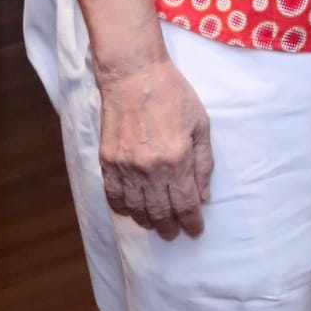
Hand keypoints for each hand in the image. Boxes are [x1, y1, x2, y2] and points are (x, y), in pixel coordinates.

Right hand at [95, 56, 213, 238]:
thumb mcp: (200, 125)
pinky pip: (114, 197)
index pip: (185, 203)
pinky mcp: (107, 162)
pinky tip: (133, 211)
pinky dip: (124, 209)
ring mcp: (124, 167)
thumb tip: (203, 196)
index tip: (195, 231)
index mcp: (176, 158)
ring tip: (157, 225)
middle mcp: (149, 168)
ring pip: (135, 209)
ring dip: (148, 222)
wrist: (134, 76)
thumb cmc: (173, 95)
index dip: (191, 222)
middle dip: (170, 227)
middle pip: (159, 212)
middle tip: (175, 234)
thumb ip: (203, 163)